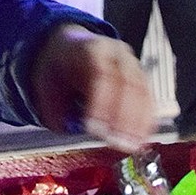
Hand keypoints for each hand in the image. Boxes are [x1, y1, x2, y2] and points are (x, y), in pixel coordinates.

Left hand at [29, 23, 155, 151]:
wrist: (71, 48)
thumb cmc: (60, 67)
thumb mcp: (46, 82)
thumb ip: (55, 106)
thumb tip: (68, 128)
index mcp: (91, 49)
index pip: (101, 73)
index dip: (101, 103)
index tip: (95, 129)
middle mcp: (117, 54)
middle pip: (128, 83)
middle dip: (123, 117)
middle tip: (116, 143)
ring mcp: (133, 65)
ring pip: (143, 92)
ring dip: (138, 122)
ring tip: (130, 146)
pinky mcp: (141, 79)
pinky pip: (149, 99)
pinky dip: (146, 121)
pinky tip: (141, 139)